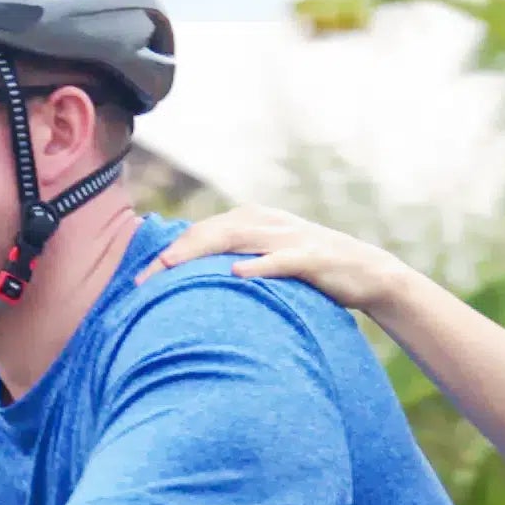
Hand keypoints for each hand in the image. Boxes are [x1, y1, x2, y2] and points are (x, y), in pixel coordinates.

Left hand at [148, 203, 410, 312]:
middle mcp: (266, 222)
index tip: (138, 281)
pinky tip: (236, 273)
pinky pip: (280, 260)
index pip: (201, 233)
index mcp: (252, 220)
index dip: (169, 254)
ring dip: (202, 253)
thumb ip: (235, 262)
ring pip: (237, 239)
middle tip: (142, 280)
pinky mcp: (311, 257)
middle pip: (210, 233)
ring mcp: (288, 237)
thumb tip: (196, 284)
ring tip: (172, 269)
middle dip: (174, 254)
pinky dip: (259, 265)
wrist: (366, 272)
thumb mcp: (267, 261)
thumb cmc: (309, 274)